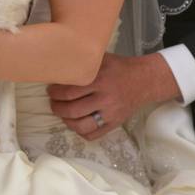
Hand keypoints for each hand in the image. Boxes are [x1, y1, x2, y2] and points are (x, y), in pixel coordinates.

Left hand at [48, 53, 180, 140]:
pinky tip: (76, 124)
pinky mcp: (115, 124)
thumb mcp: (102, 59)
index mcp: (99, 80)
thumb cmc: (118, 67)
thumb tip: (59, 64)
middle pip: (72, 110)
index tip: (50, 90)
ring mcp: (110, 113)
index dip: (55, 93)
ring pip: (81, 126)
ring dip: (66, 121)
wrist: (144, 80)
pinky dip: (80, 132)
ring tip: (62, 114)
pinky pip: (93, 135)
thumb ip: (84, 62)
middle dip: (57, 108)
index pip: (69, 91)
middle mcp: (104, 98)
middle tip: (53, 103)